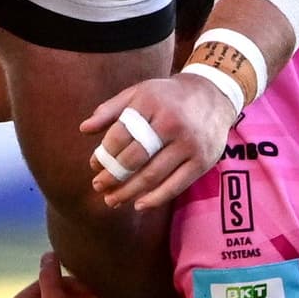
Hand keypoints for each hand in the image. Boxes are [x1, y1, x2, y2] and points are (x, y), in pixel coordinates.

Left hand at [82, 66, 238, 212]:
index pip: (120, 134)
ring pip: (153, 175)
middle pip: (135, 158)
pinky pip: (176, 185)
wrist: (214, 95)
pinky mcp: (202, 161)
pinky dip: (155, 198)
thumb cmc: (169, 96)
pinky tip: (139, 204)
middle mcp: (171, 122)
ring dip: (129, 192)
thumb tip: (84, 129)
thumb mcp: (139, 93)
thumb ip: (111, 110)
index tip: (94, 166)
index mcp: (151, 102)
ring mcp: (189, 143)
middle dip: (113, 176)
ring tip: (112, 200)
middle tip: (99, 186)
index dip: (103, 153)